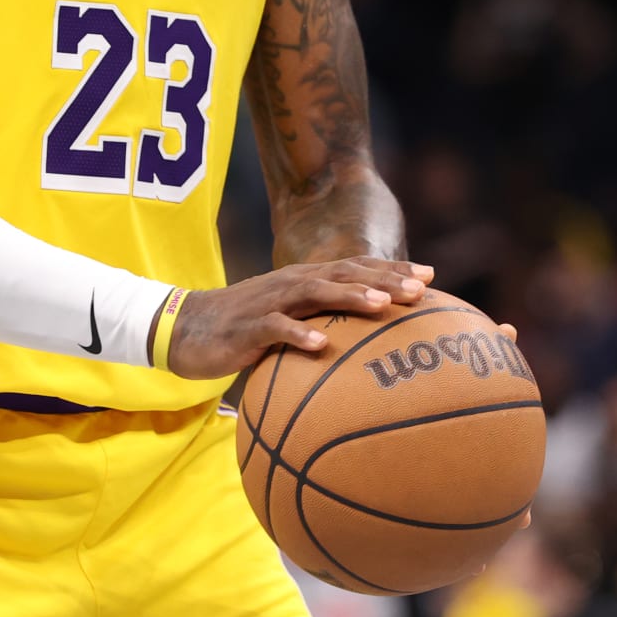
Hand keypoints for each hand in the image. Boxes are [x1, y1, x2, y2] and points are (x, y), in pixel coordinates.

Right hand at [166, 258, 434, 379]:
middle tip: (420, 288)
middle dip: (383, 279)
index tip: (430, 276)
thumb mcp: (288, 321)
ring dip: (350, 297)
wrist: (186, 328)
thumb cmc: (244, 328)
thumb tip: (367, 348)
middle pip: (344, 274)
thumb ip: (322, 325)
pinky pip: (276, 329)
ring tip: (381, 306)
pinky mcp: (248, 326)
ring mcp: (270, 302)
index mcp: (305, 281)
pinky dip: (299, 335)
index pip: (355, 268)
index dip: (392, 269)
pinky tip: (321, 346)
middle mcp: (292, 284)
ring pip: (315, 293)